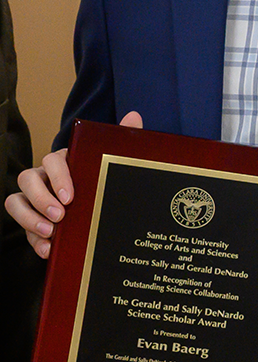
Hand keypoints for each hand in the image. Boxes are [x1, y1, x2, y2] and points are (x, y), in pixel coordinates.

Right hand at [4, 111, 142, 257]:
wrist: (99, 210)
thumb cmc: (101, 178)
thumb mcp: (112, 161)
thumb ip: (123, 138)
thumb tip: (133, 116)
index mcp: (63, 161)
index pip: (52, 160)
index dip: (57, 177)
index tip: (69, 197)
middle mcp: (43, 177)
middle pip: (27, 179)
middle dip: (40, 199)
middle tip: (59, 216)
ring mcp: (33, 198)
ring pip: (15, 201)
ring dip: (29, 218)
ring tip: (50, 232)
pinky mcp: (30, 220)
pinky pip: (21, 227)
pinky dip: (33, 240)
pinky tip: (48, 249)